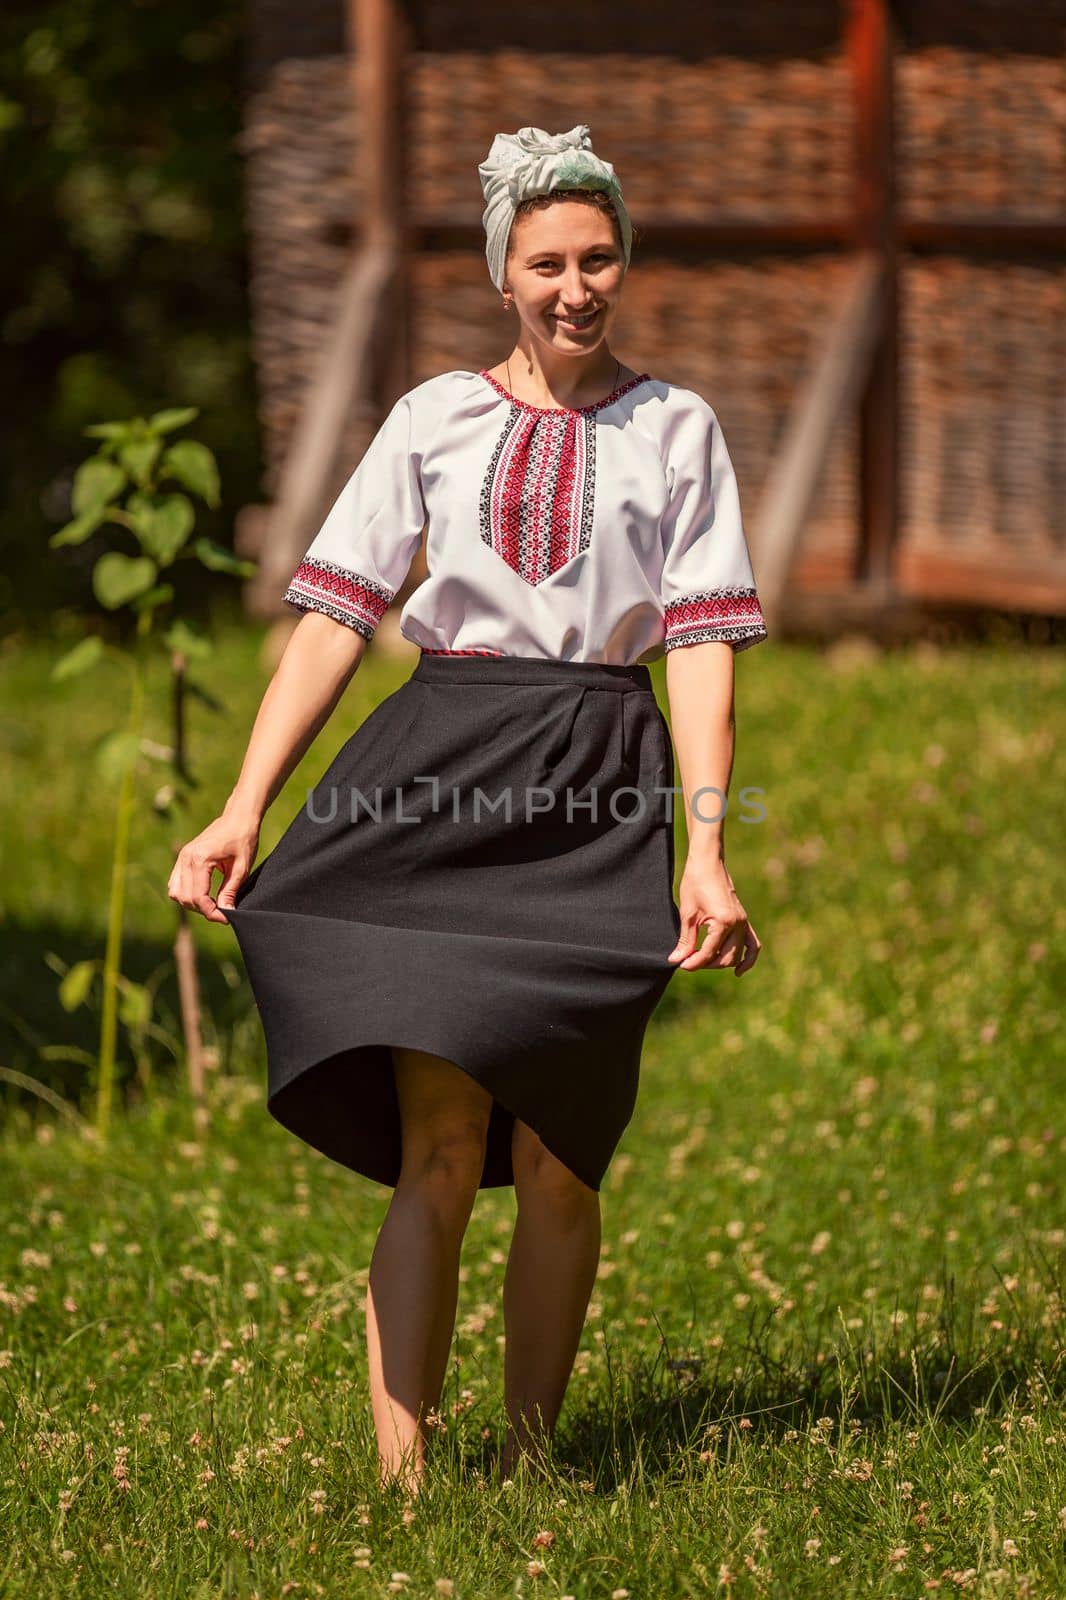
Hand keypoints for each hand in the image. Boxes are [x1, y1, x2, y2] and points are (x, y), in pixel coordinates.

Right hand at [167, 809, 260, 923]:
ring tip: (213, 904)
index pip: (199, 897)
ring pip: (176, 892)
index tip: (227, 918)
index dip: (212, 913)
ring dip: (192, 903)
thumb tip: (226, 913)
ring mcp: (181, 857)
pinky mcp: (182, 857)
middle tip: (222, 912)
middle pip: (185, 898)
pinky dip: (186, 893)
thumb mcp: (241, 868)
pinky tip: (204, 895)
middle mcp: (186, 858)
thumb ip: (230, 891)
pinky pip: (175, 883)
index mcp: (200, 859)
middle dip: (202, 910)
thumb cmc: (243, 839)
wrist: (238, 817)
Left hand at [667, 856, 760, 973]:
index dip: (693, 962)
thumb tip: (677, 959)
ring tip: (705, 961)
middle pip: (726, 958)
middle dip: (707, 963)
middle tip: (688, 959)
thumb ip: (685, 940)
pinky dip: (748, 958)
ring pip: (738, 954)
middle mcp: (738, 924)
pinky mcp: (744, 920)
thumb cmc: (695, 884)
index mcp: (723, 922)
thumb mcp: (687, 914)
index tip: (680, 964)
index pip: (709, 953)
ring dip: (722, 962)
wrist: (708, 863)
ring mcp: (744, 922)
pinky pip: (752, 944)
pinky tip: (738, 970)